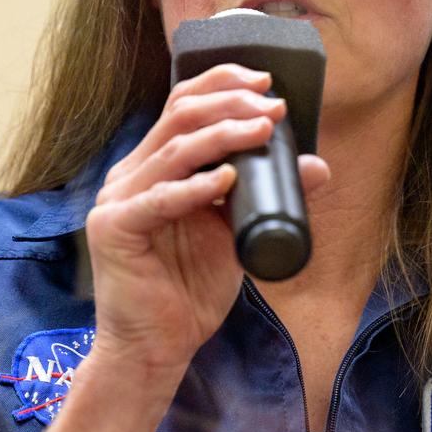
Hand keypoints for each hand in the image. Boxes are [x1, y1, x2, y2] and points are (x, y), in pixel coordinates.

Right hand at [84, 64, 328, 376]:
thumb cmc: (190, 291)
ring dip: (222, 136)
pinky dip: (195, 189)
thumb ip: (265, 198)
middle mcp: (131, 174)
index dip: (222, 85)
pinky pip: (158, 201)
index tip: (268, 84)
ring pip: (172, 152)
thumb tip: (317, 167)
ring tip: (262, 131)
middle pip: (178, 117)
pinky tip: (227, 181)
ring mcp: (117, 199)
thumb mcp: (237, 234)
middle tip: (273, 108)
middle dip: (230, 104)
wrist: (157, 347)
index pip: (183, 106)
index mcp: (154, 167)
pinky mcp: (114, 230)